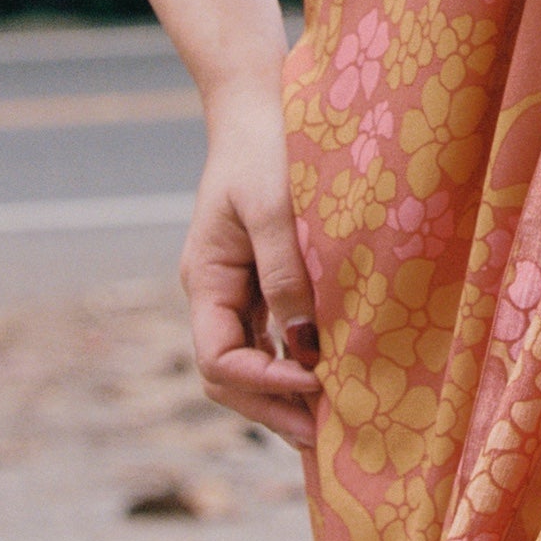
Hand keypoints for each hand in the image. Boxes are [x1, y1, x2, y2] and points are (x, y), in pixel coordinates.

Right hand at [180, 89, 320, 453]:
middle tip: (328, 440)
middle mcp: (218, 292)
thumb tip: (303, 345)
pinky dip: (300, 360)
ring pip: (255, 360)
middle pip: (232, 375)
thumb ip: (284, 274)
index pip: (219, 360)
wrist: (261, 101)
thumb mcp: (271, 208)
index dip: (263, 382)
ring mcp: (241, 287)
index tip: (315, 380)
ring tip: (335, 425)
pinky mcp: (269, 276)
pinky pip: (277, 333)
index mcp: (205, 279)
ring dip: (288, 393)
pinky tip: (335, 375)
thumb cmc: (265, 146)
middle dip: (274, 408)